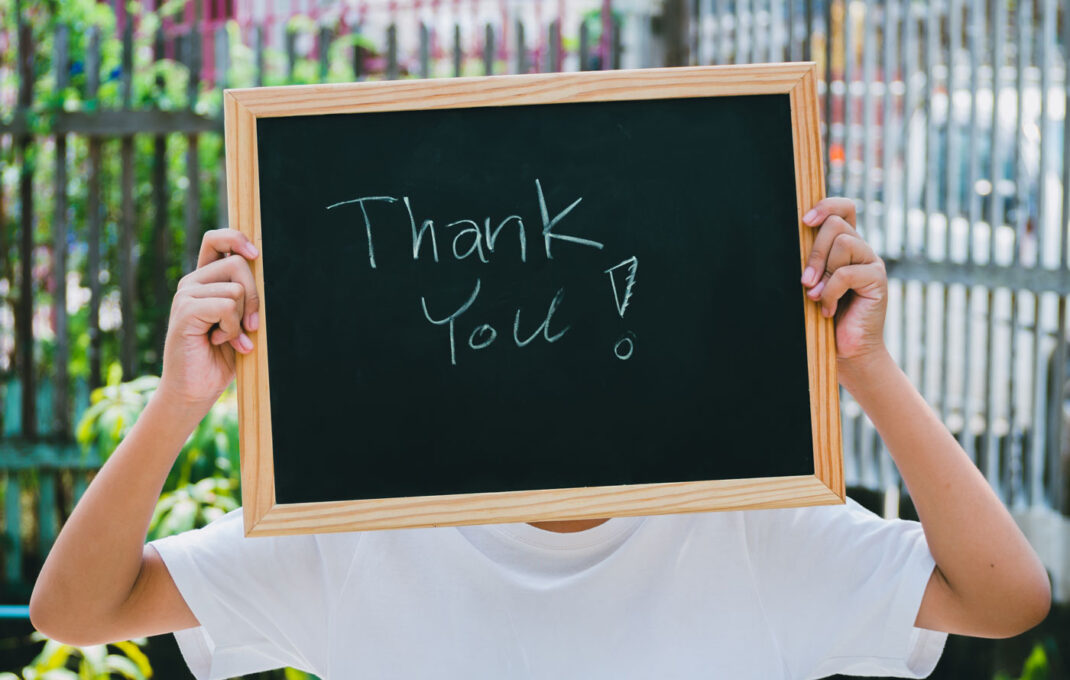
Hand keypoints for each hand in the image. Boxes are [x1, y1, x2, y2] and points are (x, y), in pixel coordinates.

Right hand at [157, 229, 260, 412]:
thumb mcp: (242, 322)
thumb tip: (272, 276)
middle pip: (237, 264)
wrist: (195, 389)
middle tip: (251, 326)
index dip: (237, 238)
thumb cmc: (222, 357)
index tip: (256, 255)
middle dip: (255, 297)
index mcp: (206, 280)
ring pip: (236, 289)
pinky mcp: (185, 311)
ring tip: (228, 339)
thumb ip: (247, 298)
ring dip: (241, 320)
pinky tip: (220, 342)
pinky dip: (231, 329)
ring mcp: (186, 295)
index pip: (217, 240)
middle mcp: (193, 282)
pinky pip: (225, 306)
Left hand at [799, 198, 888, 379]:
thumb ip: (808, 262)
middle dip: (814, 251)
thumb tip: (786, 239)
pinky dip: (830, 292)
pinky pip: (847, 273)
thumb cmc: (823, 319)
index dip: (826, 206)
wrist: (847, 352)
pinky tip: (828, 309)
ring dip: (822, 271)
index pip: (843, 209)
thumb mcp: (811, 284)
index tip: (804, 222)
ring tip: (815, 296)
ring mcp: (872, 263)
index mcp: (845, 246)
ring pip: (843, 243)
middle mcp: (861, 250)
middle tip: (805, 281)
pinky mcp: (878, 280)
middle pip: (836, 224)